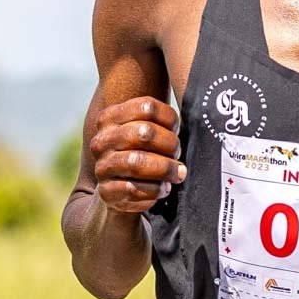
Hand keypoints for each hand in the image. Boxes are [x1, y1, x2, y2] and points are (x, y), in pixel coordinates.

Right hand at [87, 97, 185, 213]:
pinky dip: (154, 190)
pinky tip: (162, 189)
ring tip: (177, 174)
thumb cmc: (142, 154)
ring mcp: (102, 166)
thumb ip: (161, 122)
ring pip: (136, 162)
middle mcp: (101, 140)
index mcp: (110, 117)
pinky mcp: (105, 192)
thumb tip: (196, 118)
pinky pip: (133, 189)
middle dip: (170, 145)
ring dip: (165, 169)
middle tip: (178, 155)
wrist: (119, 191)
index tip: (176, 131)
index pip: (147, 106)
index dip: (170, 120)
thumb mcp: (146, 133)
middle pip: (144, 132)